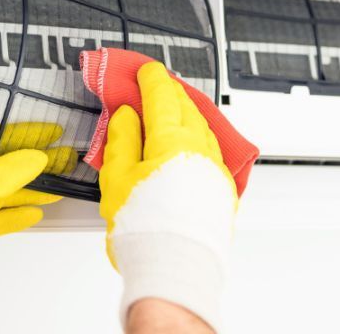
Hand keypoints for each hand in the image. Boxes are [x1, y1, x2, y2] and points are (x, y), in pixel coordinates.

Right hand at [99, 62, 237, 331]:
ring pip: (203, 128)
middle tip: (155, 86)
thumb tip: (126, 117)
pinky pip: (211, 151)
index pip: (162, 96)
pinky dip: (197, 139)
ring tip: (171, 113)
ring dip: (186, 114)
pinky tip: (187, 146)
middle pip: (187, 107)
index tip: (144, 71)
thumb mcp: (117, 177)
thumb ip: (122, 140)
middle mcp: (200, 149)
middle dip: (170, 92)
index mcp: (172, 140)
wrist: (175, 268)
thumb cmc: (145, 228)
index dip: (151, 79)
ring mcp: (215, 170)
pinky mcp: (222, 190)